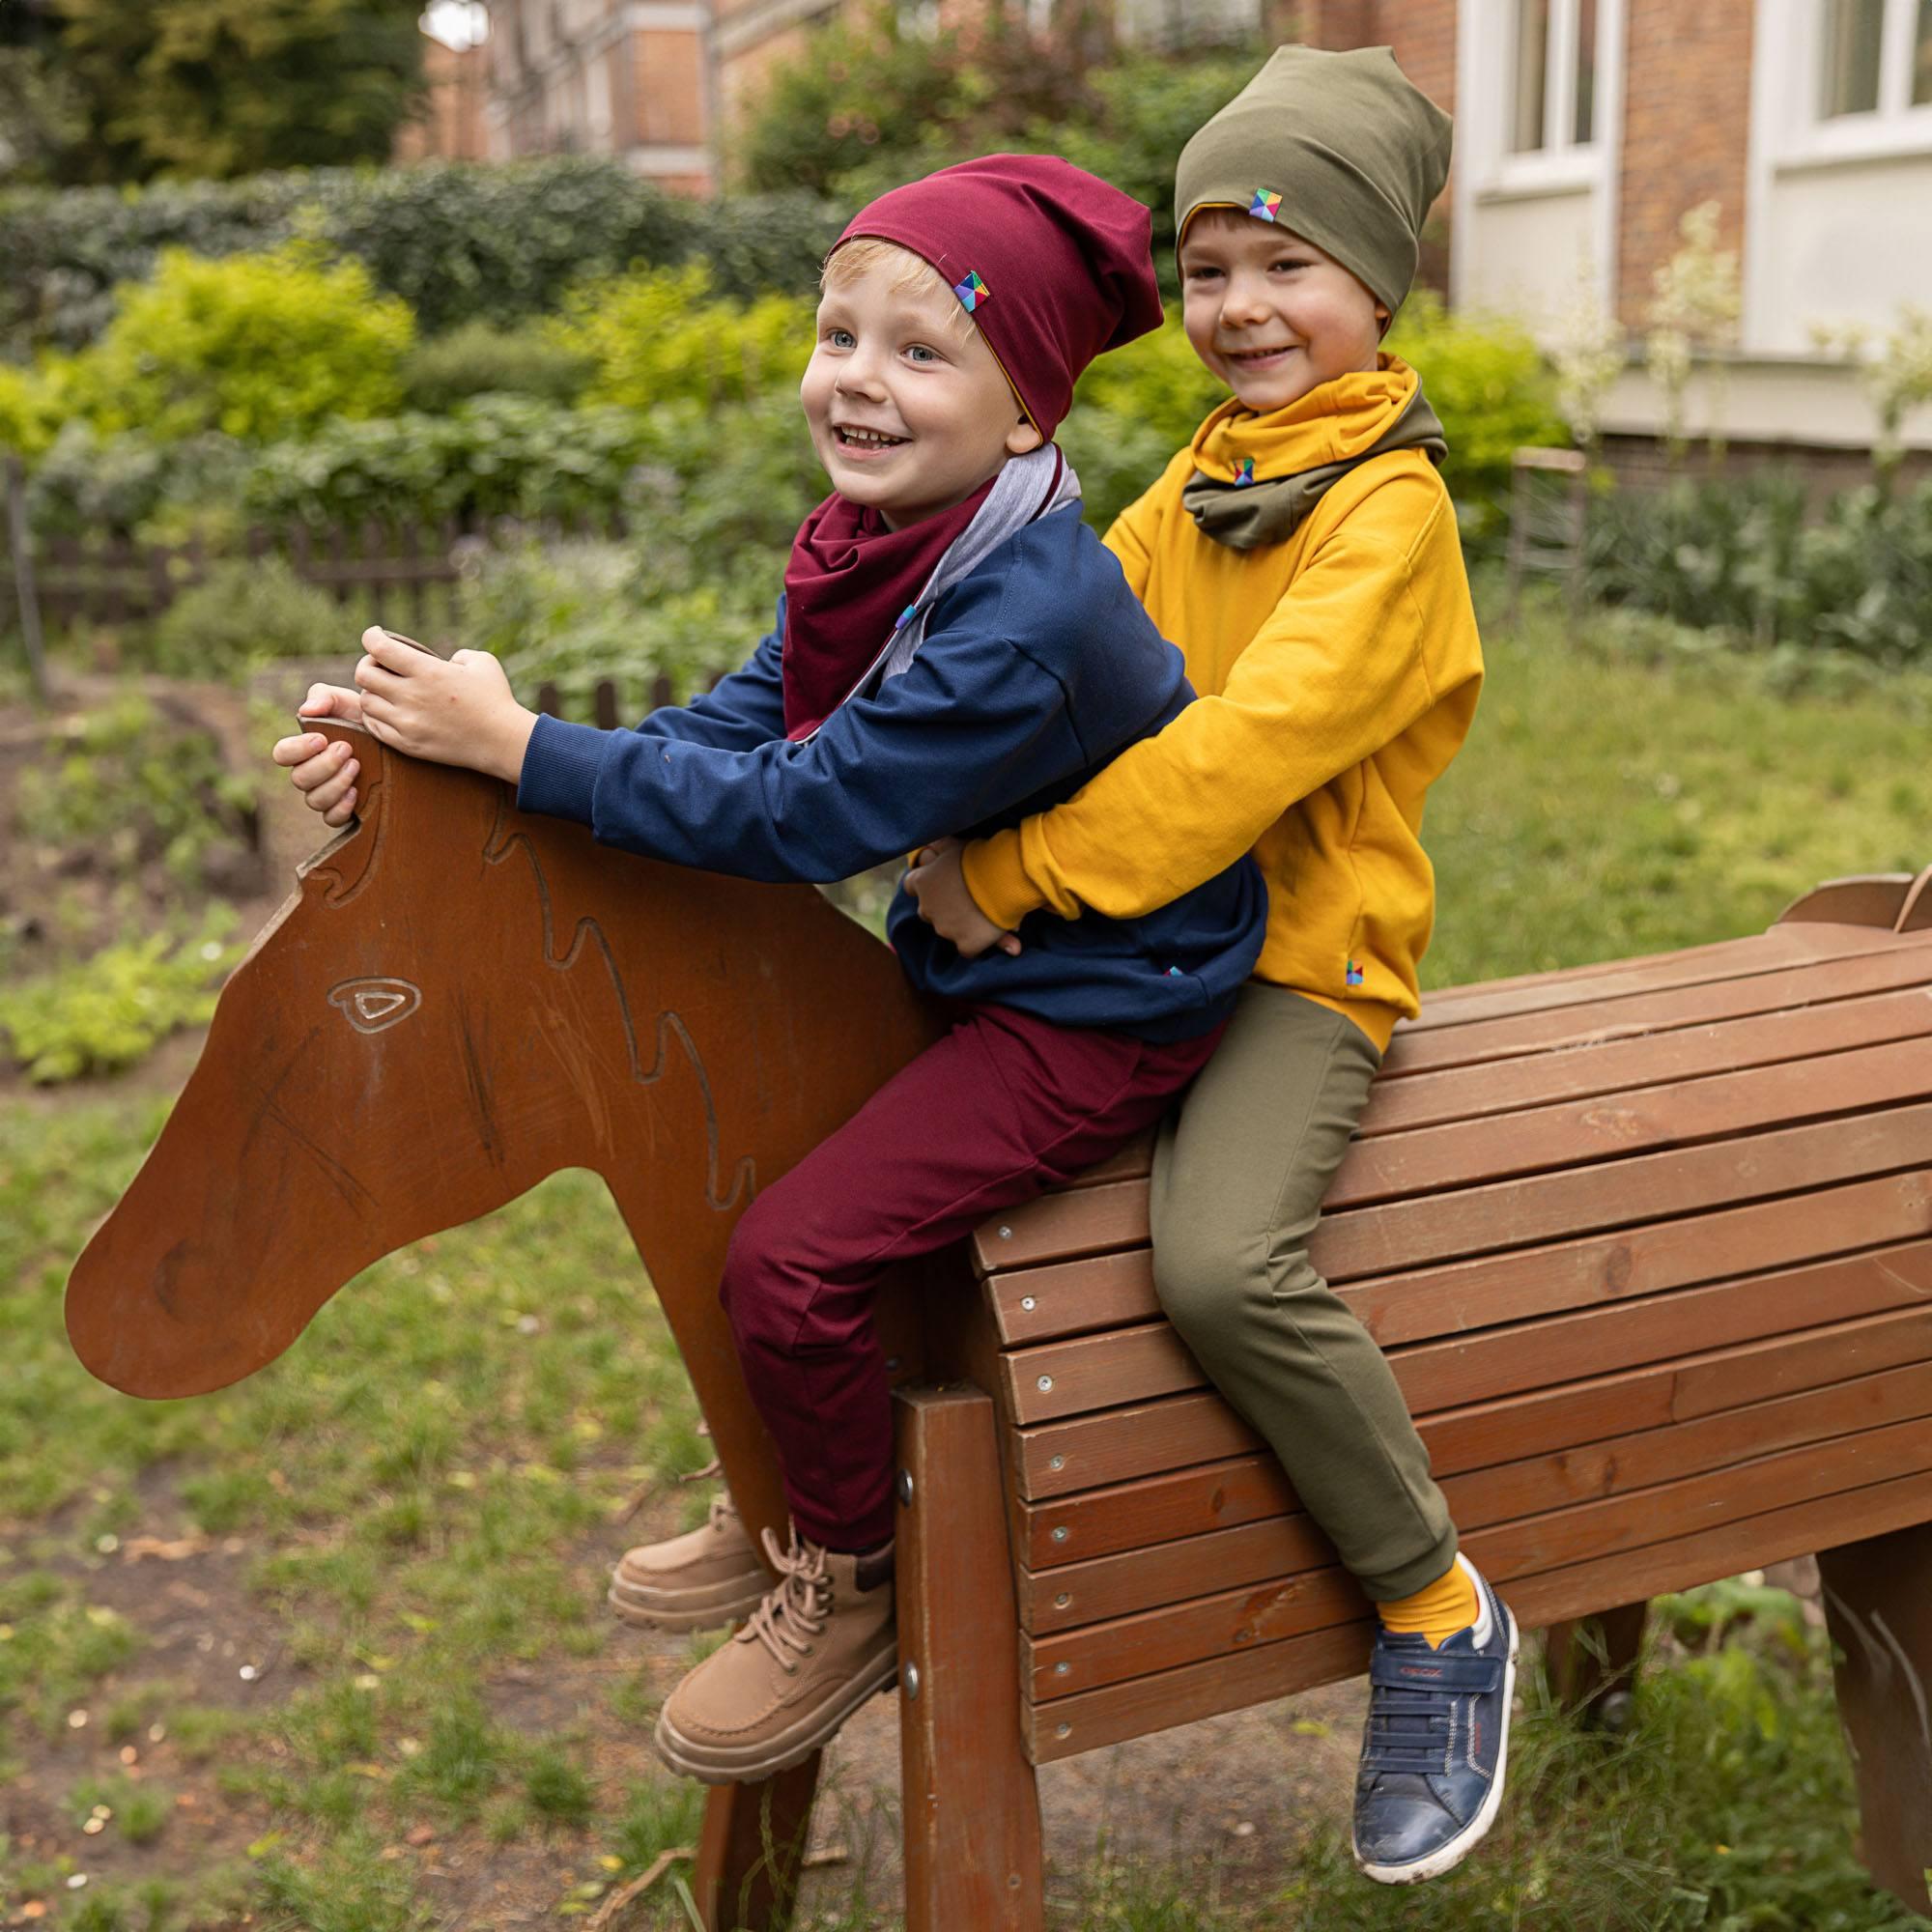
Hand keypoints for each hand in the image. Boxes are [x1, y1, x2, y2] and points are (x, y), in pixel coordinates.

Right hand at [272, 683, 365, 825]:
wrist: (397, 740)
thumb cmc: (364, 720)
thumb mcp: (347, 701)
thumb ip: (324, 697)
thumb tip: (306, 710)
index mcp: (305, 750)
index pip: (282, 754)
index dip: (296, 749)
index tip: (321, 738)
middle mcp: (310, 774)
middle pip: (299, 779)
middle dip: (323, 765)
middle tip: (347, 749)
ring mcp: (325, 794)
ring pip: (315, 800)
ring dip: (335, 783)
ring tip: (357, 766)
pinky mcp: (343, 811)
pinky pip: (332, 819)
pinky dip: (341, 808)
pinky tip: (357, 792)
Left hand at [352, 628, 537, 783]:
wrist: (503, 742)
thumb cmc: (496, 699)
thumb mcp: (482, 662)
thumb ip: (457, 654)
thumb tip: (445, 661)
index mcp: (427, 671)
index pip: (378, 647)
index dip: (370, 637)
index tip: (375, 636)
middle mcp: (412, 696)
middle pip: (363, 674)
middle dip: (369, 665)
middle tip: (382, 667)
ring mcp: (408, 723)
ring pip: (366, 702)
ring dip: (372, 693)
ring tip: (386, 692)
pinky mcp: (408, 744)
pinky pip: (373, 727)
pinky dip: (375, 716)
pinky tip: (389, 711)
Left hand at [905, 837, 1021, 958]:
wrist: (1003, 877)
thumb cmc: (979, 856)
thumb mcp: (954, 845)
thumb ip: (940, 844)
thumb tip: (932, 841)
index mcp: (922, 881)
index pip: (911, 885)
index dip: (926, 884)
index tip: (939, 883)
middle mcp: (928, 907)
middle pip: (926, 911)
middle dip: (940, 907)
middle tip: (962, 897)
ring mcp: (945, 928)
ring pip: (946, 930)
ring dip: (957, 924)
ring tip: (979, 912)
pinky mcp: (965, 944)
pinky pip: (966, 949)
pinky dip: (975, 943)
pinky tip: (987, 932)